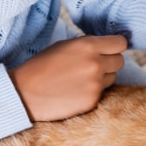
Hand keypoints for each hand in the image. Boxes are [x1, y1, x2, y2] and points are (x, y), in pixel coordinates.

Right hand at [8, 35, 126, 120]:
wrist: (24, 92)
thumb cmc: (42, 66)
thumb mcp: (64, 45)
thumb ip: (88, 45)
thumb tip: (107, 46)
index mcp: (88, 46)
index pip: (120, 43)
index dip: (115, 46)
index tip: (110, 50)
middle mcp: (95, 64)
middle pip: (120, 61)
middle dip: (110, 62)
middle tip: (93, 65)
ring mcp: (95, 84)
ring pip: (112, 78)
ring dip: (102, 78)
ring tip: (81, 79)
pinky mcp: (92, 101)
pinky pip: (102, 93)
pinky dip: (92, 92)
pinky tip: (76, 91)